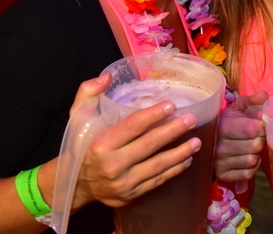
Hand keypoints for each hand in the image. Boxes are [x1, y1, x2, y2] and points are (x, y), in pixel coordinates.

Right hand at [71, 74, 201, 208]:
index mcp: (101, 144)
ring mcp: (124, 183)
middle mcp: (114, 165)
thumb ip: (89, 92)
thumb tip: (108, 77)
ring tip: (197, 141)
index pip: (133, 126)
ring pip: (158, 166)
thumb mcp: (77, 116)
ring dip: (180, 153)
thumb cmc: (80, 144)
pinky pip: (157, 181)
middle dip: (173, 131)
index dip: (153, 115)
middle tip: (191, 120)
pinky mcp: (132, 195)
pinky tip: (187, 159)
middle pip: (150, 145)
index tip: (171, 105)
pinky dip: (174, 170)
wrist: (75, 184)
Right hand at [214, 91, 267, 182]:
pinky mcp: (223, 175)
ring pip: (252, 160)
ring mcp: (220, 162)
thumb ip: (251, 101)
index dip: (262, 127)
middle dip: (260, 140)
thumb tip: (265, 95)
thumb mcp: (236, 109)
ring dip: (256, 154)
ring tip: (251, 147)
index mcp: (224, 127)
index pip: (253, 129)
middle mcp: (220, 146)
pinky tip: (247, 157)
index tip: (260, 125)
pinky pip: (248, 173)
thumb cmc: (226, 123)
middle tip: (257, 137)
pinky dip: (252, 166)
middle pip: (255, 145)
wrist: (207, 143)